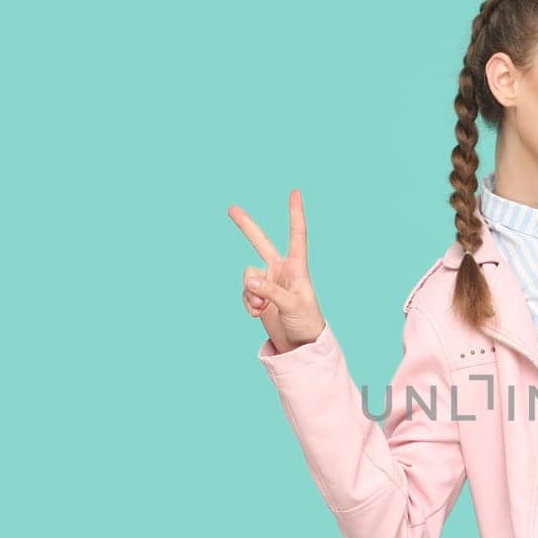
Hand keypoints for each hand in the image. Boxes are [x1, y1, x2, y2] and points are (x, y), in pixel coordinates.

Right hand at [228, 189, 326, 353]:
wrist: (300, 344)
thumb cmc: (306, 322)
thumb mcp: (291, 305)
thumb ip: (269, 290)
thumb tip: (248, 280)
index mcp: (296, 267)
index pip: (296, 235)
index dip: (295, 214)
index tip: (295, 193)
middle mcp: (281, 270)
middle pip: (260, 243)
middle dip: (245, 227)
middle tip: (231, 208)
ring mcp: (268, 282)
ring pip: (247, 276)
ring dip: (250, 293)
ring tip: (262, 307)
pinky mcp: (258, 295)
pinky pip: (244, 293)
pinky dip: (248, 303)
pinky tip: (258, 314)